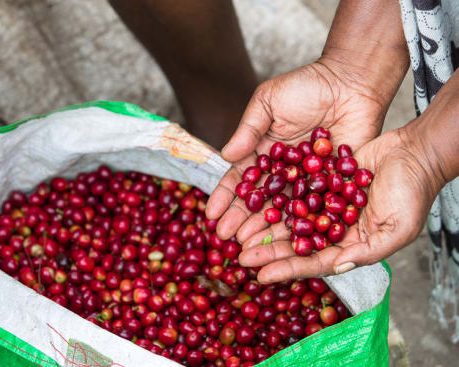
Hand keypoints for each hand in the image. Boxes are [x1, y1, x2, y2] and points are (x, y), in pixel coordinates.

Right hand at [206, 59, 387, 241]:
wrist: (352, 82)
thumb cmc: (307, 86)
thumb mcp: (268, 101)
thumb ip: (248, 128)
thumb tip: (226, 156)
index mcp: (262, 152)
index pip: (239, 178)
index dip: (225, 197)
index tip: (211, 214)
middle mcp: (282, 170)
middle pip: (258, 200)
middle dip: (240, 218)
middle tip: (226, 237)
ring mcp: (306, 180)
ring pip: (282, 208)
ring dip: (265, 227)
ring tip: (249, 244)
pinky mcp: (331, 185)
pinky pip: (314, 207)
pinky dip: (300, 223)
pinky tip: (288, 239)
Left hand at [238, 127, 441, 281]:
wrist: (414, 152)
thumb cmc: (413, 192)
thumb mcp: (398, 228)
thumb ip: (369, 251)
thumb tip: (337, 266)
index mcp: (349, 245)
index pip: (313, 262)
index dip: (287, 269)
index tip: (260, 275)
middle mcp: (333, 229)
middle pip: (294, 243)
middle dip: (268, 251)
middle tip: (239, 256)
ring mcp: (324, 205)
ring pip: (288, 219)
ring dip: (264, 226)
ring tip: (238, 234)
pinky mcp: (319, 181)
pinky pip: (292, 191)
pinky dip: (273, 197)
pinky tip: (253, 200)